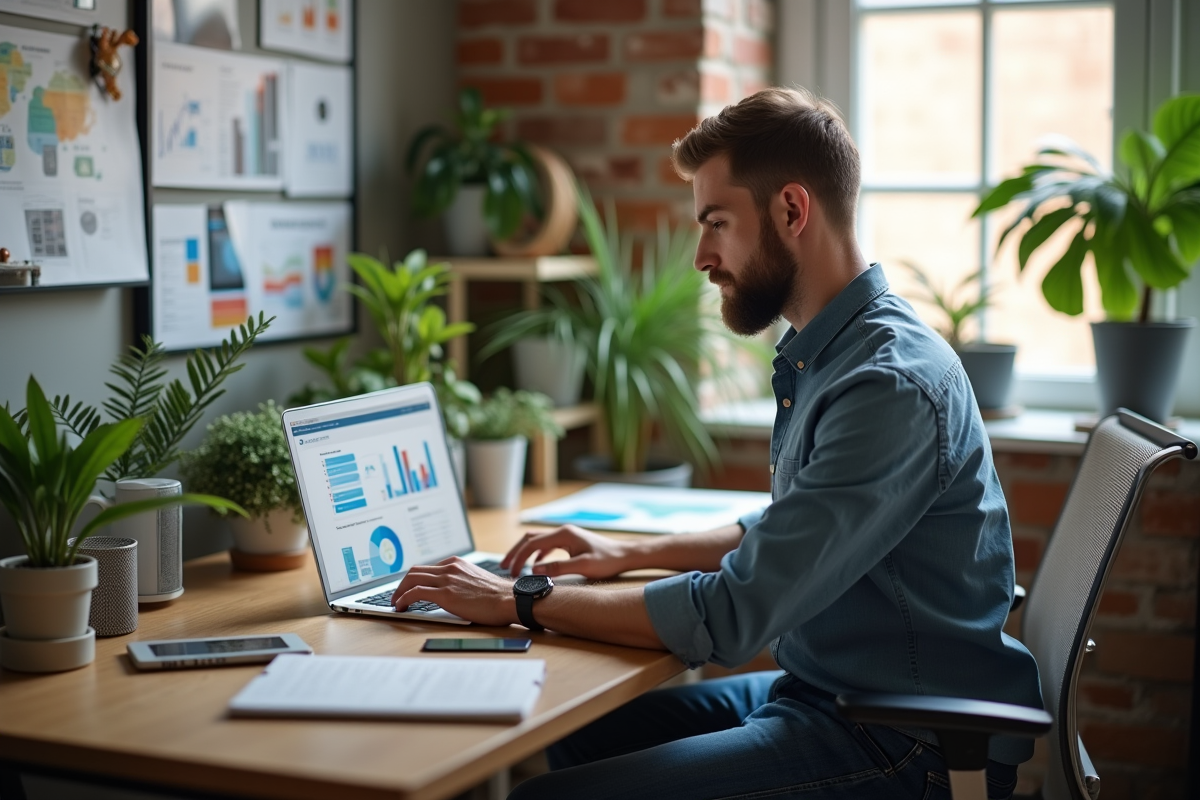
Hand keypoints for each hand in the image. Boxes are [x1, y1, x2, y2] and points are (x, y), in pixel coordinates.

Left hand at [390, 557, 516, 626]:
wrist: (509, 599)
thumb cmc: (499, 597)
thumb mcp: (477, 581)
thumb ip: (461, 582)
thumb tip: (452, 594)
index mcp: (457, 563)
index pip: (428, 568)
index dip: (415, 580)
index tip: (410, 589)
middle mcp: (449, 568)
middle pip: (415, 571)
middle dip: (402, 583)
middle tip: (397, 595)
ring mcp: (446, 579)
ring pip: (411, 579)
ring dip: (399, 591)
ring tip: (396, 603)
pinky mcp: (445, 594)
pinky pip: (415, 593)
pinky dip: (403, 598)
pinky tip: (401, 607)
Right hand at [500, 525, 633, 579]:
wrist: (625, 555)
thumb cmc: (607, 561)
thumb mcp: (583, 567)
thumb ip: (558, 568)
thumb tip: (534, 570)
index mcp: (563, 534)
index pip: (532, 543)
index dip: (518, 557)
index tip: (510, 571)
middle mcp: (562, 532)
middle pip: (530, 538)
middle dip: (516, 552)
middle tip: (504, 566)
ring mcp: (566, 536)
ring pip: (537, 541)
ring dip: (524, 553)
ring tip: (514, 566)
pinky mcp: (570, 542)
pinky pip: (547, 546)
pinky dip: (537, 554)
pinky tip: (535, 566)